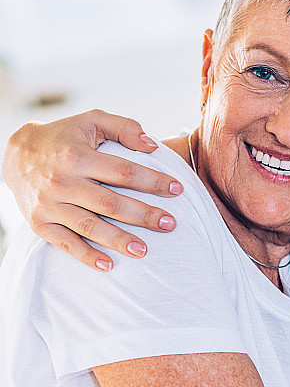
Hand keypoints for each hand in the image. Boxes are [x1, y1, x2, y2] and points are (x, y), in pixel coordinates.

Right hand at [1, 109, 182, 269]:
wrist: (16, 154)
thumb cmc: (64, 137)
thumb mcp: (91, 121)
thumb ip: (124, 127)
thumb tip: (152, 146)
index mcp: (77, 156)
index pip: (123, 172)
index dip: (152, 181)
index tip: (177, 189)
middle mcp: (62, 182)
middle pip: (110, 203)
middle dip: (143, 215)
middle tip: (170, 224)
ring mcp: (49, 205)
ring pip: (89, 226)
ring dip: (118, 240)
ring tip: (144, 250)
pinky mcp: (39, 224)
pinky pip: (65, 243)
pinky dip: (86, 256)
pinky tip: (109, 265)